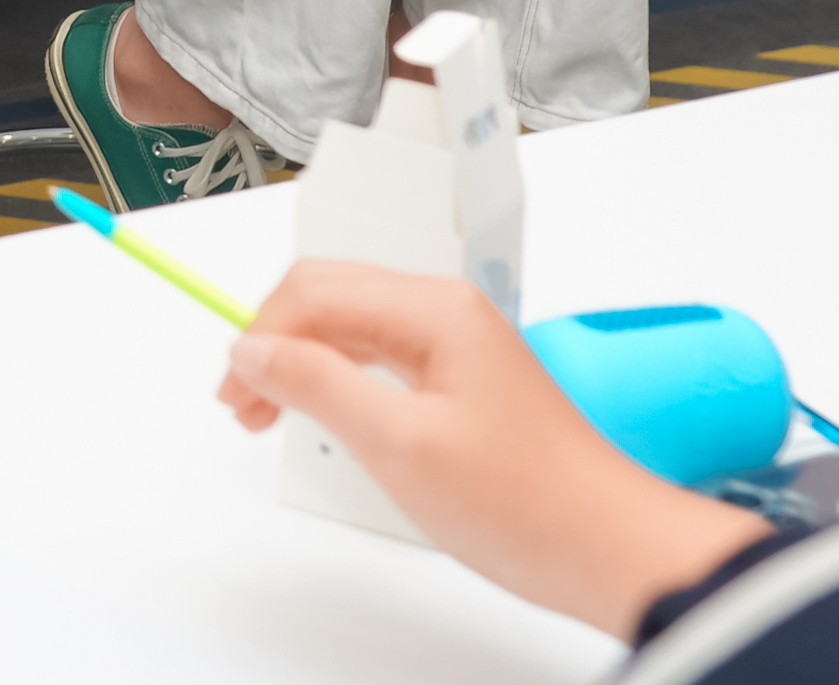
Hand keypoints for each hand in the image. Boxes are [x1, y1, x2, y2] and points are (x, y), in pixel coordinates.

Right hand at [215, 262, 770, 636]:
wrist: (606, 547)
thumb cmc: (522, 501)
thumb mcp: (399, 444)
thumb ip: (316, 385)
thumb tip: (251, 349)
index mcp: (434, 309)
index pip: (315, 292)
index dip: (260, 334)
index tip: (232, 390)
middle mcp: (448, 311)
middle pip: (332, 295)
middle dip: (274, 339)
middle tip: (240, 402)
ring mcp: (460, 344)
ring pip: (354, 324)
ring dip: (303, 359)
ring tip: (269, 412)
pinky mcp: (467, 379)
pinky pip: (383, 354)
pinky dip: (340, 377)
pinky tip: (326, 412)